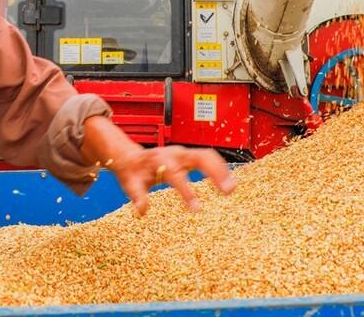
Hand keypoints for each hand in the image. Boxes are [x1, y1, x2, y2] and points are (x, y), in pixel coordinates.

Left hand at [107, 145, 233, 215]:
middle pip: (199, 156)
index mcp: (159, 160)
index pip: (176, 175)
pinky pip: (208, 157)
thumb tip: (142, 211)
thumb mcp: (130, 185)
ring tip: (233, 187)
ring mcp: (184, 153)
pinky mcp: (189, 156)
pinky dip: (219, 167)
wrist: (130, 157)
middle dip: (215, 171)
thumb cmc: (132, 172)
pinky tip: (228, 181)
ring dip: (222, 169)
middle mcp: (175, 153)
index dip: (187, 192)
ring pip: (207, 155)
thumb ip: (137, 196)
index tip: (197, 210)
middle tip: (228, 190)